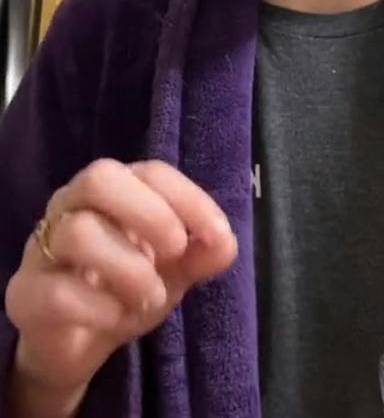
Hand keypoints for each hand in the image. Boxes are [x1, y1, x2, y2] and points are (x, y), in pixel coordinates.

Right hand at [5, 160, 236, 404]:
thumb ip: (204, 253)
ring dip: (130, 268)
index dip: (188, 197)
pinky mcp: (24, 294)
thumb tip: (225, 242)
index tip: (216, 234)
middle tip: (176, 252)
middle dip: (151, 214)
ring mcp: (41, 249)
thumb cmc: (127, 291)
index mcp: (113, 194)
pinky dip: (101, 307)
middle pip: (99, 178)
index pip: (149, 171)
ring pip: (77, 233)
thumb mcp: (176, 271)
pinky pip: (57, 291)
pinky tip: (117, 317)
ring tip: (151, 296)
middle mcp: (71, 209)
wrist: (80, 346)